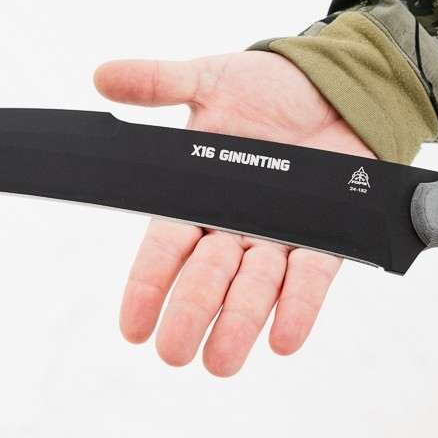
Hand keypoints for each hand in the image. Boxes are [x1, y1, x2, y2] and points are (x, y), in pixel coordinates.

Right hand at [94, 51, 374, 375]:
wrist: (335, 84)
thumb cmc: (268, 86)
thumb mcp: (208, 79)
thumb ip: (158, 83)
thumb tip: (102, 75)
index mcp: (198, 195)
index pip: (164, 249)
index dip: (147, 286)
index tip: (132, 327)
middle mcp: (234, 224)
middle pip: (206, 277)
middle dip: (189, 314)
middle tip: (174, 352)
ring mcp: (279, 234)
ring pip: (254, 288)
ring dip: (238, 324)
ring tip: (220, 362)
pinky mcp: (326, 235)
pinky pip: (309, 277)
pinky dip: (298, 307)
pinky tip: (283, 339)